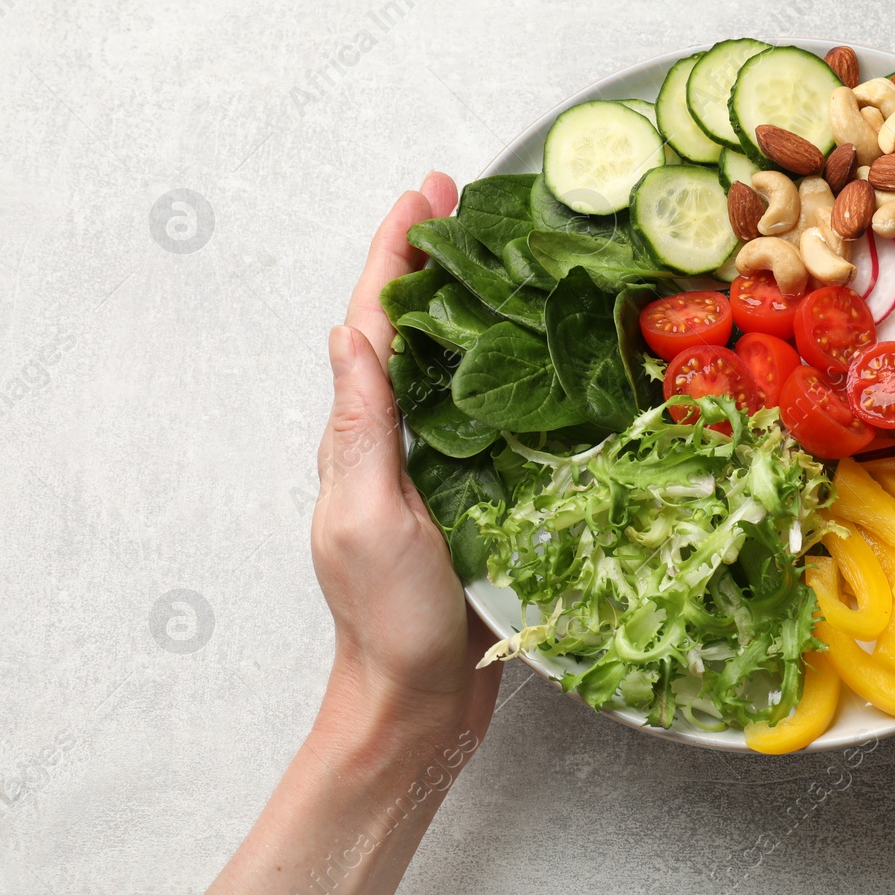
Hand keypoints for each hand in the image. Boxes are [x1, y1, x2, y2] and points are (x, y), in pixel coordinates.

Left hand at [311, 171, 501, 742]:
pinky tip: (546, 352)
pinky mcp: (479, 494)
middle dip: (437, 258)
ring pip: (455, 364)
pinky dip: (512, 368)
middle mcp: (396, 440)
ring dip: (477, 302)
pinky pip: (493, 414)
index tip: (424, 191)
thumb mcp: (366, 519)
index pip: (373, 321)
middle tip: (473, 197)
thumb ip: (358, 429)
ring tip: (512, 251)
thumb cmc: (387, 622)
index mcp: (361, 436)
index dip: (397, 252)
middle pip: (413, 328)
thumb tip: (348, 333)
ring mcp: (437, 467)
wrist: (421, 703)